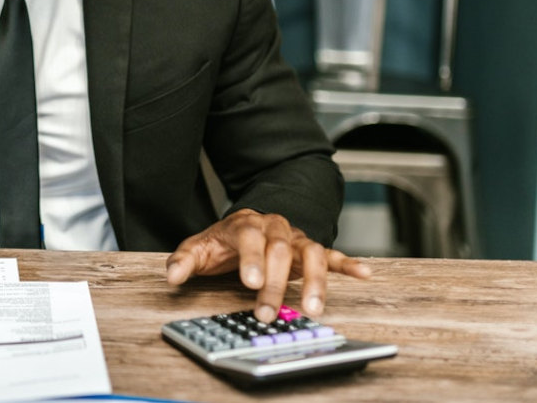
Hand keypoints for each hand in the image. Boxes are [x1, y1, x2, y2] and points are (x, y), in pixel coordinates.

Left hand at [165, 208, 370, 322]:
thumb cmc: (222, 242)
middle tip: (266, 312)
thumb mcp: (198, 248)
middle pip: (279, 251)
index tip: (250, 282)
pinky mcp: (311, 250)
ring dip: (314, 281)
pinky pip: (332, 255)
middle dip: (274, 283)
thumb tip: (172, 276)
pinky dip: (347, 264)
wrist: (246, 225)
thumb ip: (184, 261)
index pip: (250, 238)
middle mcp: (274, 227)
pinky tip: (364, 274)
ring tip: (313, 308)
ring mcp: (294, 239)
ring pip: (310, 254)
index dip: (251, 259)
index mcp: (245, 224)